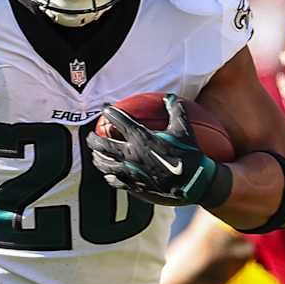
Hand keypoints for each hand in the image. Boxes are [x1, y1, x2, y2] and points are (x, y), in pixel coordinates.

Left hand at [87, 93, 228, 207]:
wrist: (193, 183)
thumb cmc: (189, 153)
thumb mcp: (184, 128)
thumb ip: (176, 110)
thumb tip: (171, 97)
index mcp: (141, 138)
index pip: (118, 120)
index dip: (109, 111)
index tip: (105, 107)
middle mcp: (132, 154)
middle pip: (102, 145)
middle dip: (93, 139)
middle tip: (90, 136)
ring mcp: (131, 172)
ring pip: (105, 165)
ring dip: (97, 158)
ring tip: (95, 155)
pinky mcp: (134, 186)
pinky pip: (115, 181)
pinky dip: (109, 176)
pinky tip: (108, 175)